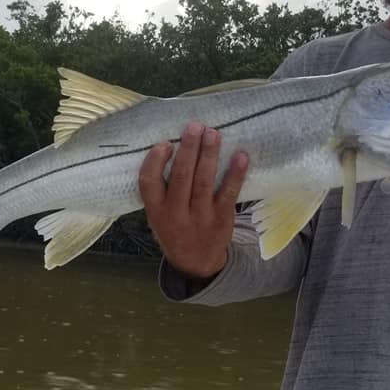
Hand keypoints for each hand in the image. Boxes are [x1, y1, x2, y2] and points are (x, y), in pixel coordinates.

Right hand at [139, 121, 248, 278]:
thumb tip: (171, 147)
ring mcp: (200, 217)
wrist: (196, 263)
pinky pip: (229, 193)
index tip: (165, 143)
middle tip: (195, 126)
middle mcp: (176, 214)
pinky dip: (235, 174)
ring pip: (204, 181)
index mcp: (156, 211)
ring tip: (213, 133)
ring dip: (209, 155)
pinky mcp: (222, 218)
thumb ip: (160, 190)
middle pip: (181, 177)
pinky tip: (241, 156)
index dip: (155, 161)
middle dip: (188, 149)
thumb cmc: (174, 229)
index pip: (149, 183)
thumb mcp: (157, 216)